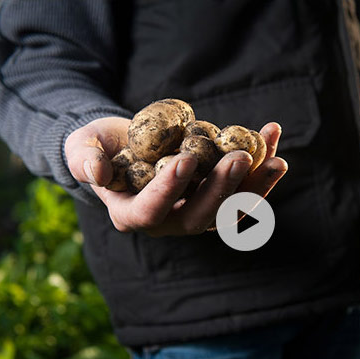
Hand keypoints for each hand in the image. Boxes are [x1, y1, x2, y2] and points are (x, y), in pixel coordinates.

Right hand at [64, 117, 287, 235]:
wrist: (127, 144)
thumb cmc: (100, 147)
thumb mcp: (82, 148)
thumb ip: (84, 160)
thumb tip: (97, 173)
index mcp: (133, 214)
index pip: (151, 210)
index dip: (169, 189)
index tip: (187, 159)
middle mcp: (169, 221)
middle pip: (200, 217)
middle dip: (223, 189)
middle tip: (242, 157)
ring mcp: (196, 211)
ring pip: (230, 211)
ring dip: (255, 186)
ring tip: (277, 159)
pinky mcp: (216, 197)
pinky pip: (242, 190)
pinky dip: (259, 168)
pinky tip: (272, 136)